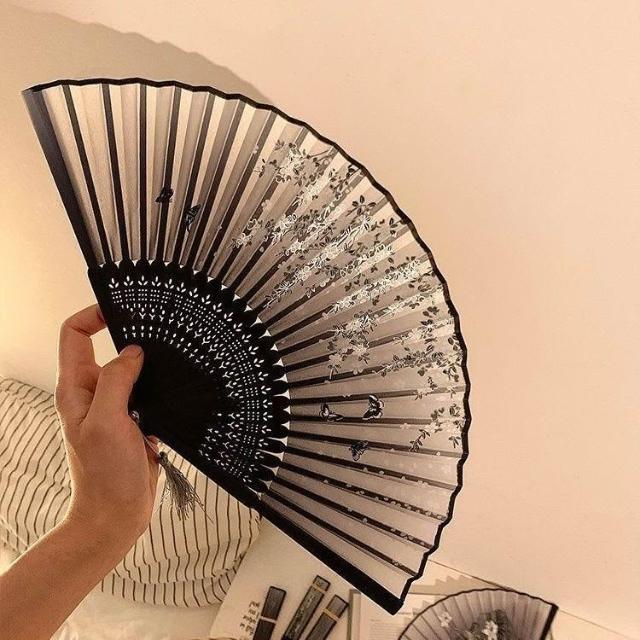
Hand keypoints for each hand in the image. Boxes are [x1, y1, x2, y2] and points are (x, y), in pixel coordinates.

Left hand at [54, 304, 158, 551]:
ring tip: (172, 354)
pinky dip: (160, 386)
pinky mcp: (135, 422)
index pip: (74, 335)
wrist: (118, 515)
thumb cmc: (105, 475)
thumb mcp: (106, 422)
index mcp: (76, 389)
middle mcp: (93, 394)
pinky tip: (177, 387)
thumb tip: (133, 351)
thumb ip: (116, 382)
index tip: (123, 310)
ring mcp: (115, 408)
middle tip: (157, 329)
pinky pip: (147, 393)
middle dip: (129, 335)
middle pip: (105, 348)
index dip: (93, 315)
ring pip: (131, 371)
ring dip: (149, 362)